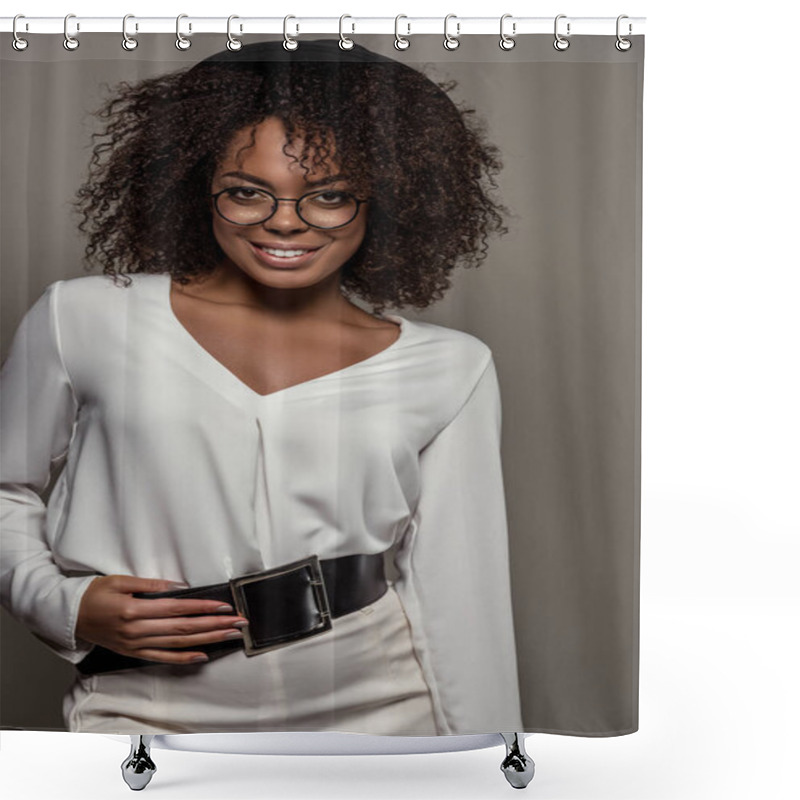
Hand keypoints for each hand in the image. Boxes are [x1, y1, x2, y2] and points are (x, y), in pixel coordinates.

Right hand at [75, 575, 248, 664]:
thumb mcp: (121, 581)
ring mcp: (137, 645)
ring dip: (208, 640)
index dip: (203, 608)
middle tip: (239, 622)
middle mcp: (138, 631)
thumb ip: (151, 585)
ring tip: (230, 635)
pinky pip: (163, 658)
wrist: (70, 616)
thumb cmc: (95, 594)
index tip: (225, 606)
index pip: (178, 609)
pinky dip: (184, 659)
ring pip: (179, 644)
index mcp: (135, 611)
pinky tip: (203, 656)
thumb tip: (180, 587)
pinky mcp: (134, 653)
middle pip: (184, 628)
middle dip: (215, 625)